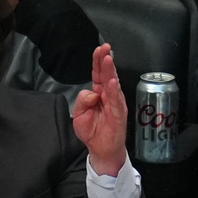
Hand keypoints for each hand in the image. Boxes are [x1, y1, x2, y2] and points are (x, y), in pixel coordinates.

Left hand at [72, 44, 127, 175]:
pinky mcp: (118, 113)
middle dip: (105, 60)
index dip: (98, 61)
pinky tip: (113, 82)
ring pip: (112, 84)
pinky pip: (116, 100)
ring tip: (108, 59)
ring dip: (110, 71)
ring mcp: (115, 103)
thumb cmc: (92, 131)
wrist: (101, 149)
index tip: (98, 49)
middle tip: (105, 48)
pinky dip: (115, 91)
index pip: (98, 74)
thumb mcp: (78, 115)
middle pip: (106, 74)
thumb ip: (82, 101)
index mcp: (98, 93)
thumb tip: (91, 93)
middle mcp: (108, 95)